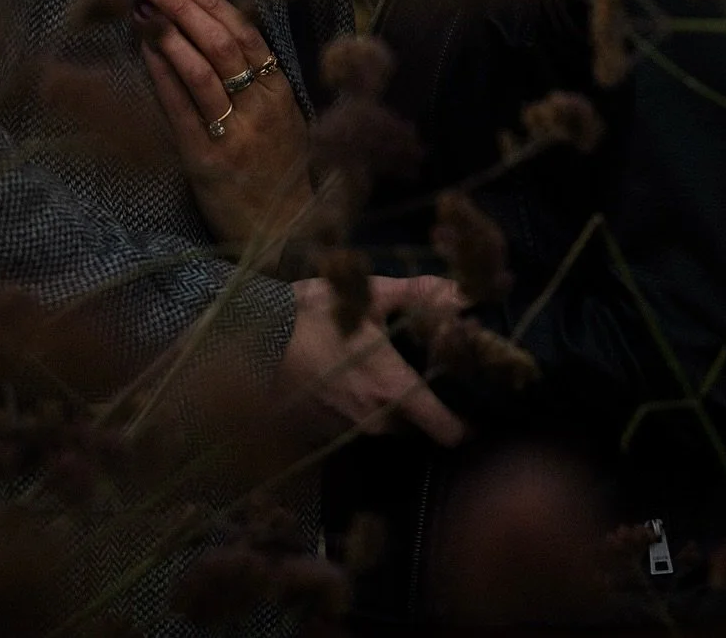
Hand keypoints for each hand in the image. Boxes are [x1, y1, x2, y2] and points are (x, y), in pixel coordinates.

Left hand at [138, 0, 311, 254]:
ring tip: (144, 13)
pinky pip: (180, 110)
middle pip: (222, 44)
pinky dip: (162, 76)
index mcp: (281, 93)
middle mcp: (261, 109)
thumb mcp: (284, 120)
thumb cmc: (280, 174)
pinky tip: (144, 54)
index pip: (247, 34)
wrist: (284, 236)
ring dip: (169, 35)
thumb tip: (221, 33)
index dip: (214, 4)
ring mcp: (235, 135)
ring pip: (202, 71)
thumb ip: (260, 82)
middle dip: (185, 9)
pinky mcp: (207, 162)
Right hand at [277, 274, 466, 447]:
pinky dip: (365, 408)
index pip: (448, 430)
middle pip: (419, 427)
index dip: (466, 421)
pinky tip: (355, 378)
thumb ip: (420, 295)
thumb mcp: (368, 295)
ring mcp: (349, 430)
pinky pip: (360, 425)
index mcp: (395, 389)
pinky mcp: (325, 431)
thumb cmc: (315, 315)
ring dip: (394, 407)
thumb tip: (466, 294)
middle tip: (429, 374)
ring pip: (389, 427)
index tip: (473, 403)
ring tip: (389, 371)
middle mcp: (377, 420)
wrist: (252, 338)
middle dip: (428, 407)